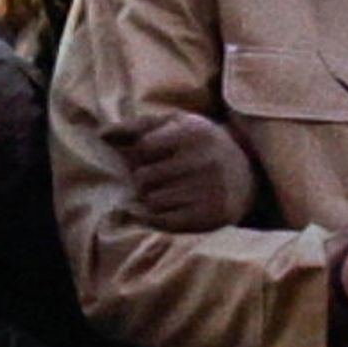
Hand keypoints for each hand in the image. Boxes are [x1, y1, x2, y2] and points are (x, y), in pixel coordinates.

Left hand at [104, 112, 257, 231]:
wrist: (247, 175)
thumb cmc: (201, 145)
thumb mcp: (177, 125)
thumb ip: (137, 127)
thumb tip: (100, 135)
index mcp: (195, 132)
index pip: (143, 148)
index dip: (143, 154)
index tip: (157, 155)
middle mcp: (204, 160)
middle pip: (143, 178)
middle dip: (145, 179)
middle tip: (162, 177)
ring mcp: (209, 189)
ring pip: (151, 201)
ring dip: (153, 199)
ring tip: (170, 191)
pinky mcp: (209, 215)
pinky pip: (163, 221)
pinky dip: (158, 217)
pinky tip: (170, 207)